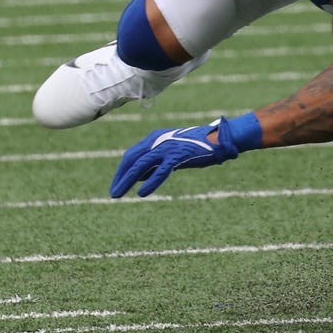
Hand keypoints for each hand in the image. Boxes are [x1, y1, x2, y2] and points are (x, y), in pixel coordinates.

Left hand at [110, 117, 238, 197]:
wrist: (218, 138)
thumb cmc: (196, 146)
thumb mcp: (171, 153)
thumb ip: (155, 162)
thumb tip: (139, 177)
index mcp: (155, 137)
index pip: (132, 154)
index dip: (121, 170)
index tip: (116, 185)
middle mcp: (157, 140)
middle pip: (132, 158)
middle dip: (120, 176)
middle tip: (113, 192)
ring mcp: (167, 147)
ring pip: (140, 165)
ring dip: (127, 180)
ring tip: (118, 194)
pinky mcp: (178, 155)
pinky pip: (160, 170)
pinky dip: (150, 182)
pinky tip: (142, 193)